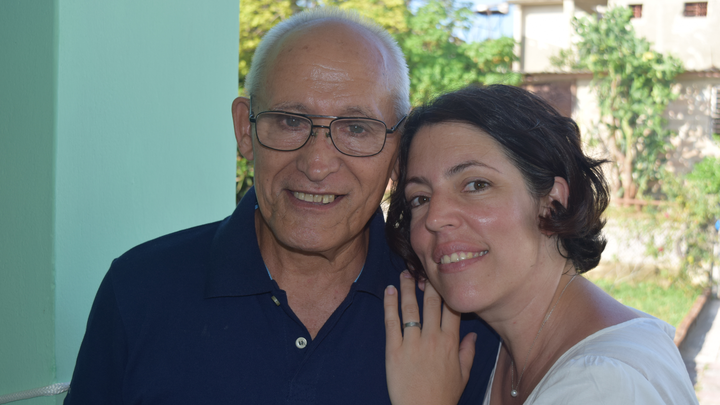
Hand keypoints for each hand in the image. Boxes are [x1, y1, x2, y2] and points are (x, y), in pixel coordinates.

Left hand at [384, 271, 476, 404]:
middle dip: (428, 282)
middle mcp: (432, 338)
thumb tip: (473, 335)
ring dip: (408, 287)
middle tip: (423, 268)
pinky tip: (389, 290)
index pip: (451, 309)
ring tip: (404, 273)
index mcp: (451, 342)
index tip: (443, 278)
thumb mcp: (463, 375)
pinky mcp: (394, 349)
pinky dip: (390, 304)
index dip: (447, 291)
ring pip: (411, 307)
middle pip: (432, 302)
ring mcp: (412, 342)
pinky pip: (391, 321)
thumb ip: (468, 352)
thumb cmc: (443, 396)